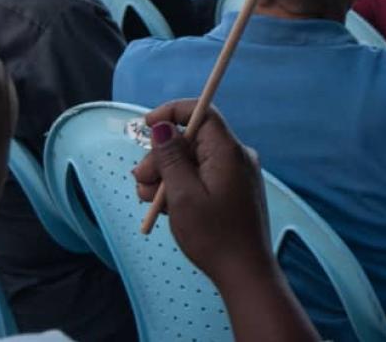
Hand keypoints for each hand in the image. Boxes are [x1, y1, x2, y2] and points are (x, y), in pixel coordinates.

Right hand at [132, 101, 273, 286]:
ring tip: (149, 200)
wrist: (244, 273)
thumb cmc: (214, 236)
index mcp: (228, 152)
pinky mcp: (233, 190)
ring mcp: (236, 174)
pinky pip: (203, 176)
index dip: (172, 112)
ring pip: (194, 160)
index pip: (202, 112)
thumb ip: (171, 157)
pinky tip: (164, 206)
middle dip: (162, 156)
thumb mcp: (182, 195)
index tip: (147, 125)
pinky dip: (182, 185)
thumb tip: (162, 127)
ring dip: (167, 175)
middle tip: (141, 181)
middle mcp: (236, 157)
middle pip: (193, 139)